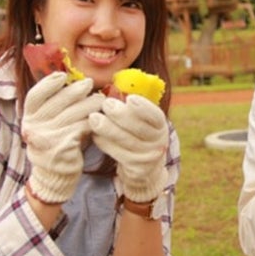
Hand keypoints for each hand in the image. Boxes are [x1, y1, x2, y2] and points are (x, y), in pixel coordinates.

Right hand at [21, 70, 102, 204]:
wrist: (55, 177)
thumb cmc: (55, 147)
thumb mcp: (47, 127)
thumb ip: (53, 110)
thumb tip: (72, 86)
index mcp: (28, 119)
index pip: (35, 96)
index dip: (48, 84)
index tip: (62, 75)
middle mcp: (34, 127)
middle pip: (57, 102)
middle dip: (76, 90)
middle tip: (90, 83)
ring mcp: (47, 137)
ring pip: (73, 113)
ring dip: (90, 104)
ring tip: (101, 99)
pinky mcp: (63, 146)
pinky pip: (82, 127)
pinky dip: (93, 121)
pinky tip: (101, 117)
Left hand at [88, 92, 169, 206]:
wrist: (145, 167)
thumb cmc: (136, 134)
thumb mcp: (140, 121)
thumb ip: (129, 107)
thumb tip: (111, 87)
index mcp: (160, 125)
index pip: (155, 116)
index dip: (143, 107)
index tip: (130, 98)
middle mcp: (158, 142)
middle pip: (140, 129)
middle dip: (122, 116)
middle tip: (106, 104)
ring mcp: (148, 157)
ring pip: (127, 141)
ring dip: (109, 129)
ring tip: (94, 118)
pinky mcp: (136, 169)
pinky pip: (118, 154)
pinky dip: (105, 143)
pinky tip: (94, 135)